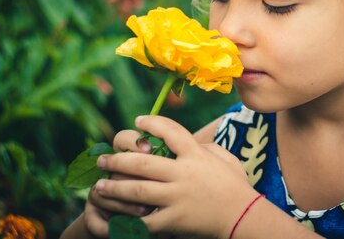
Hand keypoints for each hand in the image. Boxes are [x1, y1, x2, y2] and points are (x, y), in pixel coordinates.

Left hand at [92, 115, 257, 237]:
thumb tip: (183, 141)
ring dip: (114, 187)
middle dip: (118, 159)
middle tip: (103, 160)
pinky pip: (143, 221)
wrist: (244, 218)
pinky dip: (125, 219)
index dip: (151, 123)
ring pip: (136, 191)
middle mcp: (184, 174)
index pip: (170, 131)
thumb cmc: (235, 186)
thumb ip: (203, 147)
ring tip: (99, 186)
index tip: (137, 121)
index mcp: (196, 155)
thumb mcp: (224, 158)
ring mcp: (177, 198)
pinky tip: (112, 216)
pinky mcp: (174, 221)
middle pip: (142, 162)